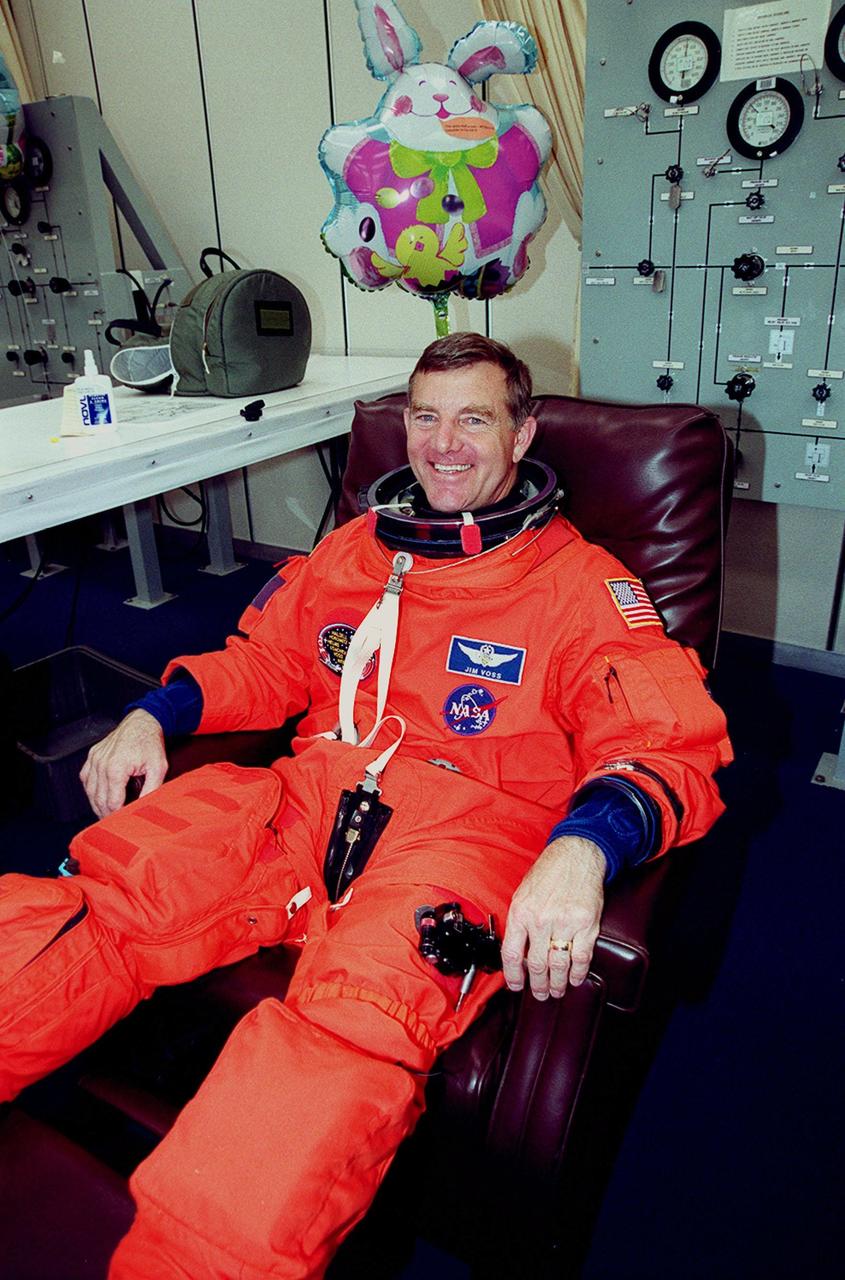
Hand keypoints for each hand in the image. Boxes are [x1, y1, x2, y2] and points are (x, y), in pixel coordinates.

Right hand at [80, 709, 167, 816]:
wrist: (142, 722)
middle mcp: (101, 764)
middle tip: (115, 822)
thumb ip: (152, 789)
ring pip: (90, 791)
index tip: (124, 822)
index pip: (112, 802)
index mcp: (116, 768)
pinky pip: (86, 779)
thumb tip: (142, 807)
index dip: (118, 815)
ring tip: (107, 813)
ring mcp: (94, 759)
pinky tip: (100, 796)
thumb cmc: (150, 743)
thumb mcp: (158, 767)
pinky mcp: (92, 756)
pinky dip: (91, 790)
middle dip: (107, 813)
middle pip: (99, 800)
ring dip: (97, 804)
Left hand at [501, 836, 604, 999]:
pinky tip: (575, 978)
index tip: (516, 986)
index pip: (512, 955)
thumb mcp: (522, 894)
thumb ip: (519, 923)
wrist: (576, 855)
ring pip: (559, 966)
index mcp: (521, 912)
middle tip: (540, 994)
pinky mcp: (587, 924)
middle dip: (538, 985)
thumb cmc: (548, 873)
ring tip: (556, 991)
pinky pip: (581, 958)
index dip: (513, 977)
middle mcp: (541, 920)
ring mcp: (565, 923)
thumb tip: (517, 953)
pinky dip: (578, 973)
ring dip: (557, 984)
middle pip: (537, 965)